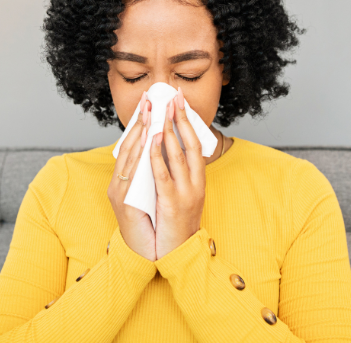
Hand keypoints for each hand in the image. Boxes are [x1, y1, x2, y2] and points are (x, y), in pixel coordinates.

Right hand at [107, 91, 155, 260]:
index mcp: (125, 180)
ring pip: (130, 154)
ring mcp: (119, 192)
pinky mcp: (123, 202)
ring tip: (151, 110)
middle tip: (150, 98)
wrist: (146, 255)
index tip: (150, 102)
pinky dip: (143, 153)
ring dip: (141, 130)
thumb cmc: (152, 224)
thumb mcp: (152, 194)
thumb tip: (165, 152)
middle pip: (128, 145)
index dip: (140, 122)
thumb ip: (153, 175)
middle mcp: (118, 182)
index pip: (132, 145)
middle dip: (140, 120)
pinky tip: (150, 137)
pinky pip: (135, 173)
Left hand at [150, 87, 206, 259]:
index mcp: (199, 180)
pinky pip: (162, 175)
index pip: (196, 143)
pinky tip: (151, 141)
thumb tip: (164, 145)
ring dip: (167, 131)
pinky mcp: (170, 203)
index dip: (187, 120)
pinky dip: (156, 156)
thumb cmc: (177, 223)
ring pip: (176, 156)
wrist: (179, 253)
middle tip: (171, 96)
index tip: (179, 100)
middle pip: (189, 144)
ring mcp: (185, 194)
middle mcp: (196, 184)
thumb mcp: (182, 193)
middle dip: (178, 118)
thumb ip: (176, 172)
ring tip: (160, 111)